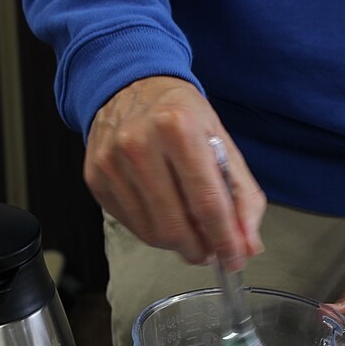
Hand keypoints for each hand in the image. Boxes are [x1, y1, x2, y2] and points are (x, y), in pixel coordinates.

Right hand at [85, 76, 265, 269]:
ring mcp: (112, 163)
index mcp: (177, 127)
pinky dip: (155, 231)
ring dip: (178, 244)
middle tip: (211, 251)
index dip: (225, 239)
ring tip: (191, 233)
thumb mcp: (221, 143)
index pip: (207, 202)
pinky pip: (132, 225)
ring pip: (152, 232)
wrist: (130, 86)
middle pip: (175, 226)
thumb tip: (248, 245)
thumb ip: (242, 196)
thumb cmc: (181, 115)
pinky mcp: (96, 178)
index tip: (236, 259)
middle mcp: (138, 143)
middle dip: (200, 249)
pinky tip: (165, 214)